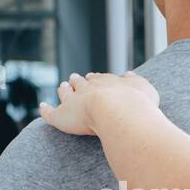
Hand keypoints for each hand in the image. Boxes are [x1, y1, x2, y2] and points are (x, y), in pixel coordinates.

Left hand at [40, 72, 159, 135]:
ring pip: (66, 92)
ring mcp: (75, 101)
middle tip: (75, 78)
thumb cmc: (137, 106)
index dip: (96, 79)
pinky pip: (50, 113)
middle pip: (82, 82)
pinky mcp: (62, 116)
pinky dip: (46, 109)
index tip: (93, 77)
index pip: (100, 79)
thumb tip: (129, 74)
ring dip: (64, 89)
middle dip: (79, 81)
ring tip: (62, 87)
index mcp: (108, 83)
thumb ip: (137, 82)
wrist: (119, 112)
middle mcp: (90, 88)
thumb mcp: (146, 90)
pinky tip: (42, 107)